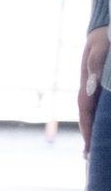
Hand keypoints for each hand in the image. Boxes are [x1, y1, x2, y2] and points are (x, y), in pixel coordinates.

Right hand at [83, 26, 107, 156]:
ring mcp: (95, 91)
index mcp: (86, 86)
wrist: (104, 32)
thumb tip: (91, 86)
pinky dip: (100, 122)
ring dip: (94, 132)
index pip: (85, 113)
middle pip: (87, 118)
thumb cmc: (103, 39)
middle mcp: (89, 91)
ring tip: (94, 151)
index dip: (87, 130)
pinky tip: (105, 130)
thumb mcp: (100, 47)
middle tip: (89, 158)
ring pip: (94, 115)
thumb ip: (95, 63)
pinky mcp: (101, 90)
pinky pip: (100, 109)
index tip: (88, 147)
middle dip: (89, 137)